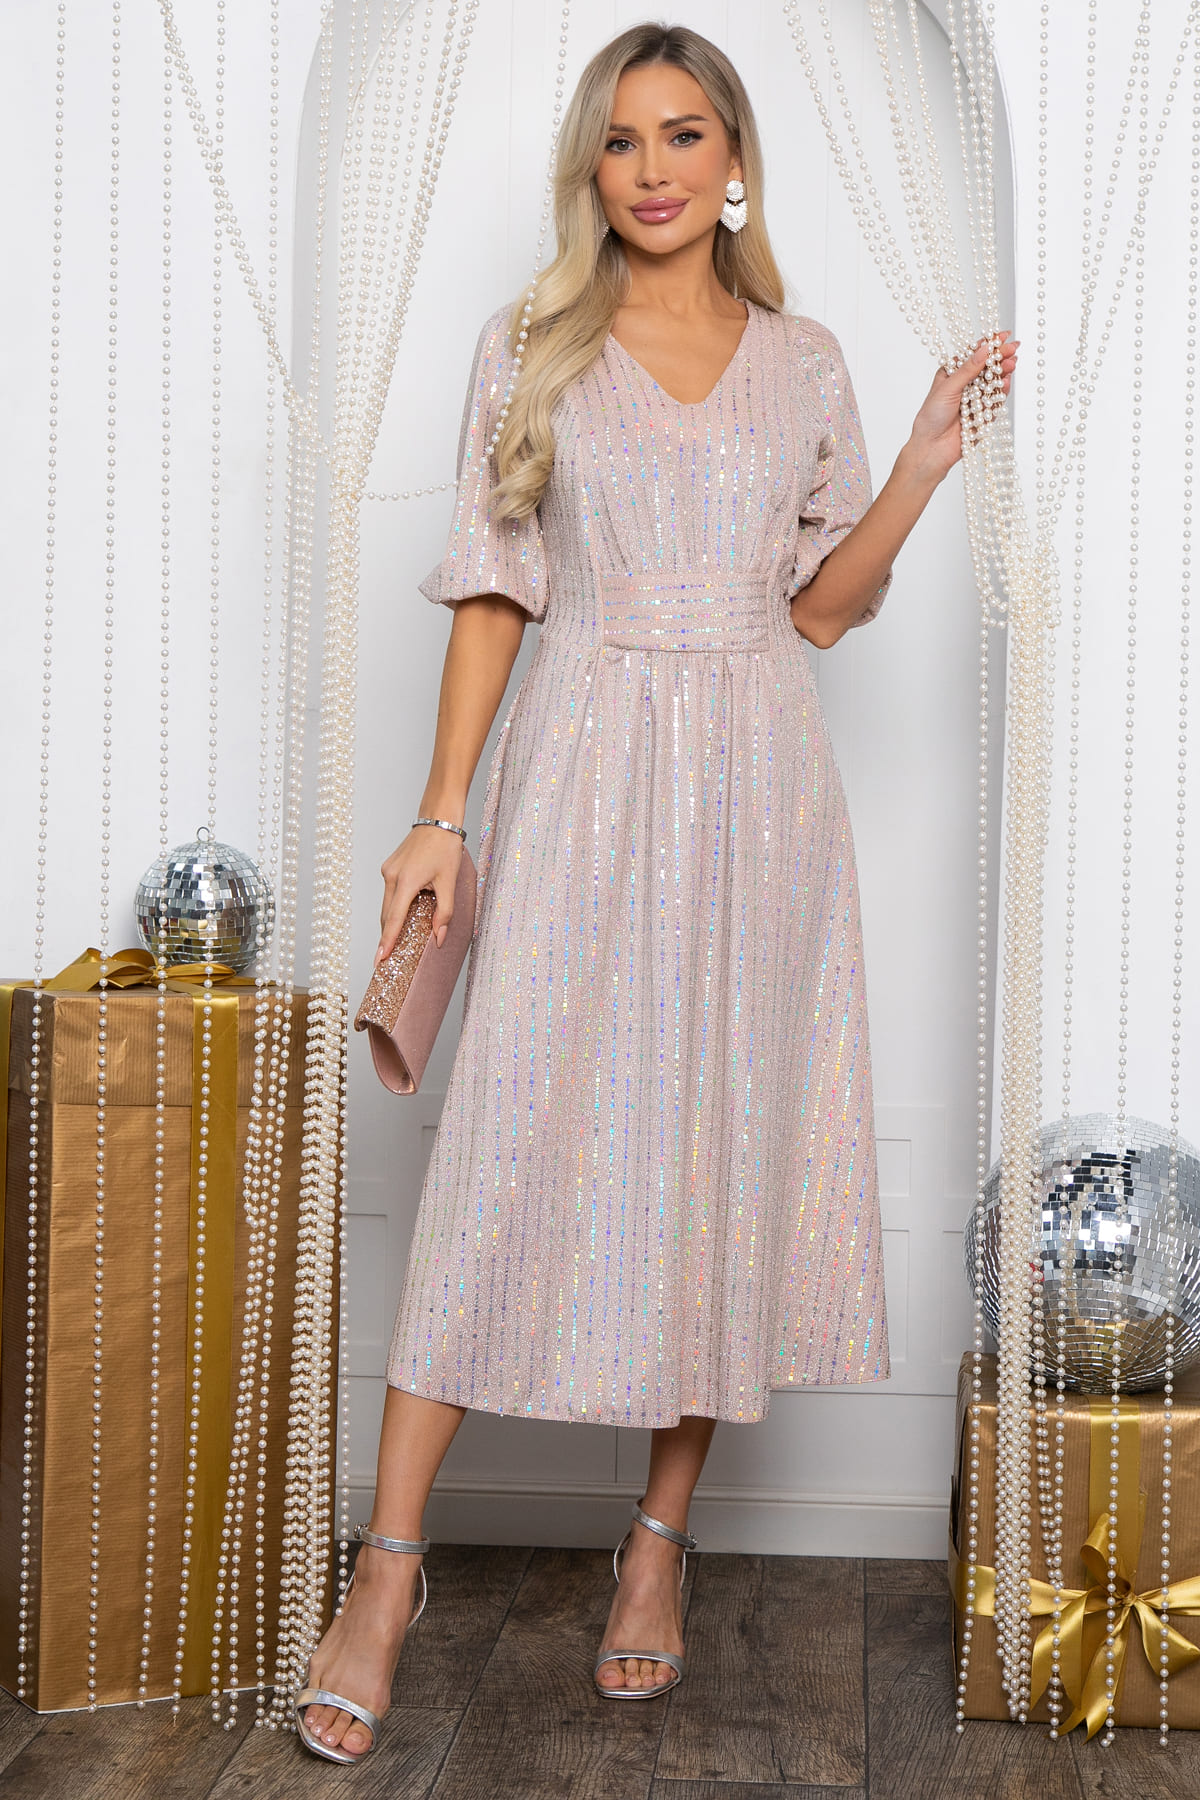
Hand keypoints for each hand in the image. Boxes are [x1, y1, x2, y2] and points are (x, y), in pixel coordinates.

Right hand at [377, 825, 463, 962]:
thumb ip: (445, 913)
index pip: (394, 919)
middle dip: (387, 936)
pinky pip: (389, 893)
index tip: (378, 959)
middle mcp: (392, 876)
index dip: (386, 942)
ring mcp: (388, 871)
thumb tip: (439, 938)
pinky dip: (396, 905)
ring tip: (398, 938)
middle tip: (388, 957)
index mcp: (406, 881)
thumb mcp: (449, 882)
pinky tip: (406, 911)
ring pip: (387, 904)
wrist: (438, 821)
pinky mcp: (389, 867)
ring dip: (393, 920)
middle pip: (387, 915)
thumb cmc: (445, 848)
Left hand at [903, 331, 1018, 485]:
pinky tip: (1005, 383)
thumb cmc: (931, 417)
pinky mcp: (984, 415)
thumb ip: (968, 370)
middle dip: (1000, 358)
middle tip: (1013, 349)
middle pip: (987, 367)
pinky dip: (1001, 392)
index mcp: (952, 374)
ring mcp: (975, 399)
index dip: (988, 345)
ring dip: (1002, 373)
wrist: (932, 448)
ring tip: (1011, 364)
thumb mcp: (948, 388)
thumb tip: (984, 348)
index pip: (973, 355)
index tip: (1003, 336)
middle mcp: (965, 385)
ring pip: (993, 383)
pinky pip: (995, 401)